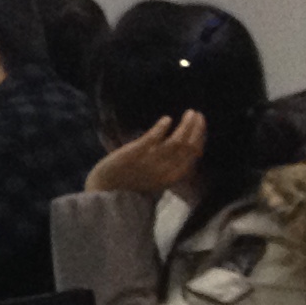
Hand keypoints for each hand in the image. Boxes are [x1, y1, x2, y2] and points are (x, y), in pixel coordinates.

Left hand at [88, 111, 205, 196]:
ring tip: (189, 113)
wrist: (104, 191)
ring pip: (176, 141)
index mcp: (172, 177)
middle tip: (198, 114)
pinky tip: (166, 119)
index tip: (200, 125)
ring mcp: (150, 162)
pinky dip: (162, 127)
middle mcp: (165, 170)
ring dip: (185, 125)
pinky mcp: (134, 154)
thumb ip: (170, 166)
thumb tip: (182, 147)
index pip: (193, 155)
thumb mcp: (156, 178)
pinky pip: (153, 138)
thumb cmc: (130, 183)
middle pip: (188, 146)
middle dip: (196, 128)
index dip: (199, 138)